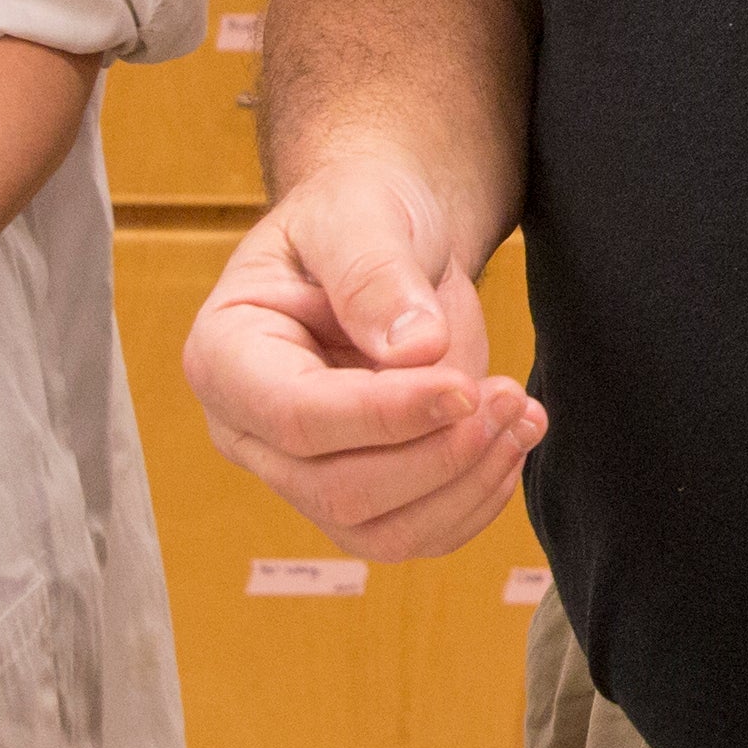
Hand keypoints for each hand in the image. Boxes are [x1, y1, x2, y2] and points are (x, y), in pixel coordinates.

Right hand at [182, 165, 539, 558]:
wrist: (386, 238)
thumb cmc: (358, 214)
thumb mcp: (361, 213)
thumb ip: (376, 273)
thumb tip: (415, 349)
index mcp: (226, 355)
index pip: (296, 416)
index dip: (385, 414)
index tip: (463, 388)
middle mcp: (249, 429)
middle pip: (337, 491)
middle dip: (436, 456)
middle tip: (509, 394)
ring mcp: (300, 472)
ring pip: (379, 532)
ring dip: (465, 486)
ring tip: (522, 415)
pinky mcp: (358, 494)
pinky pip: (415, 534)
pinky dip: (475, 501)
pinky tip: (513, 440)